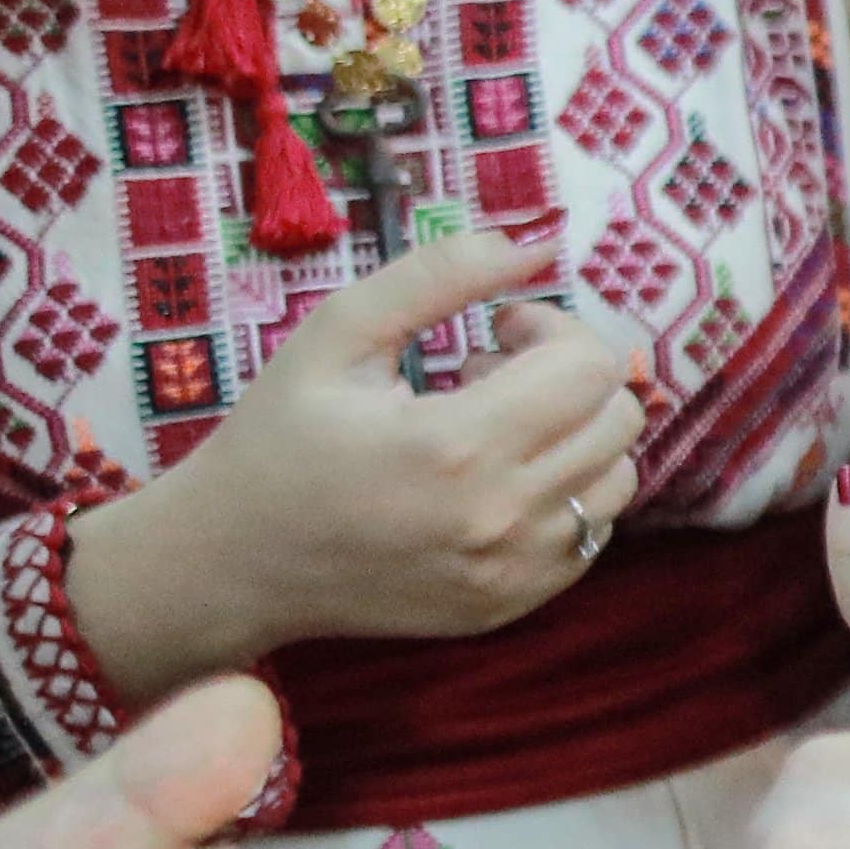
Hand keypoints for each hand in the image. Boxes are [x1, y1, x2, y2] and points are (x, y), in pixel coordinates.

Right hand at [65, 221, 648, 693]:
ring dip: (573, 437)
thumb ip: (441, 274)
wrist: (230, 562)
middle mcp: (499, 520)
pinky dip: (564, 494)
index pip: (591, 368)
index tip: (498, 330)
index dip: (554, 328)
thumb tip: (541, 242)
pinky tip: (495, 480)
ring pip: (617, 480)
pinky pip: (592, 535)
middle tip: (490, 375)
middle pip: (619, 420)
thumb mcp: (339, 332)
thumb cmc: (278, 436)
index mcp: (458, 447)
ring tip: (493, 428)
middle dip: (568, 377)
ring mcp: (510, 574)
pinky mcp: (508, 606)